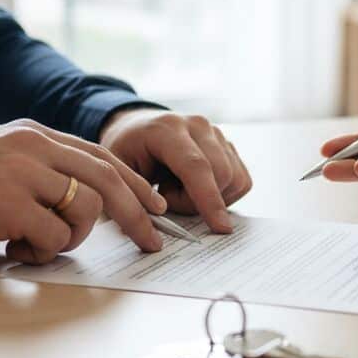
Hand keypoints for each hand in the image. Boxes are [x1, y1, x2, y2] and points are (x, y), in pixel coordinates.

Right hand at [0, 120, 167, 263]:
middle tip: (150, 242)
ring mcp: (21, 172)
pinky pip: (54, 236)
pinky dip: (42, 252)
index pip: (100, 156)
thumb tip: (84, 204)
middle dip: (137, 214)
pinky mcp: (8, 204)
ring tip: (34, 245)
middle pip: (108, 178)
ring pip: (84, 209)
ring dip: (71, 238)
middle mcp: (33, 145)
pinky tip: (11, 249)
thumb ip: (40, 172)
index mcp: (34, 134)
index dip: (134, 183)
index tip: (155, 206)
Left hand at [99, 108, 251, 232]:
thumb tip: (149, 232)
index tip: (220, 228)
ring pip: (234, 179)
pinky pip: (240, 180)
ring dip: (210, 198)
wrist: (136, 127)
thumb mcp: (117, 172)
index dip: (208, 198)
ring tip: (180, 189)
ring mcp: (216, 133)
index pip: (196, 166)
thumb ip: (133, 198)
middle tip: (168, 200)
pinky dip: (223, 194)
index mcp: (167, 129)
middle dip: (198, 202)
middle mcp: (197, 125)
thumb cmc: (127, 151)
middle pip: (221, 175)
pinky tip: (197, 187)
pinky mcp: (227, 144)